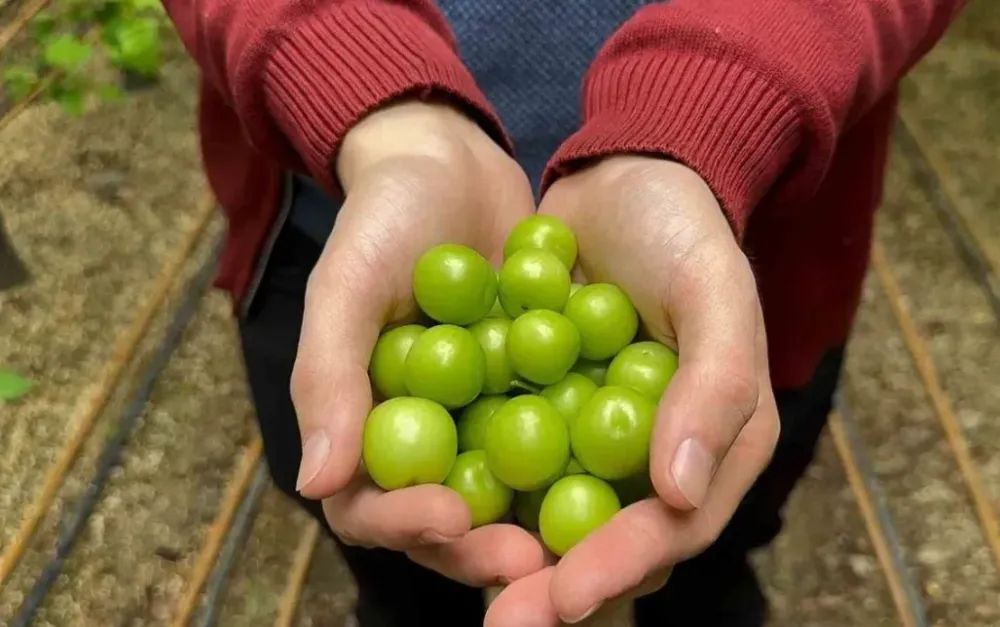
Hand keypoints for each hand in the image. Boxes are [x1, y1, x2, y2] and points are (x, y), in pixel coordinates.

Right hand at [290, 100, 544, 586]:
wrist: (449, 161)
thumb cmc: (382, 217)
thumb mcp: (346, 285)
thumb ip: (328, 376)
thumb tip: (316, 482)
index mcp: (366, 425)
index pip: (370, 504)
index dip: (404, 523)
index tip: (448, 517)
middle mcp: (426, 436)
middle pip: (448, 521)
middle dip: (485, 547)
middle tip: (533, 559)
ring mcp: (483, 419)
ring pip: (509, 494)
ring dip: (541, 522)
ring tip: (585, 537)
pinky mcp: (537, 393)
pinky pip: (560, 438)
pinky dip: (585, 458)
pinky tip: (628, 469)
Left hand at [486, 156, 779, 624]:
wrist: (618, 177)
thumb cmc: (681, 229)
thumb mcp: (715, 290)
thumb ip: (715, 386)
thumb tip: (680, 495)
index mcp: (712, 444)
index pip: (672, 529)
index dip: (621, 567)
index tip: (565, 594)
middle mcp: (652, 459)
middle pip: (605, 544)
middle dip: (553, 588)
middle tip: (501, 618)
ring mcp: (592, 440)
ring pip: (550, 518)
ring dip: (506, 552)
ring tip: (457, 567)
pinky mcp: (541, 412)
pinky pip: (509, 463)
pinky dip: (478, 487)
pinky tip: (432, 505)